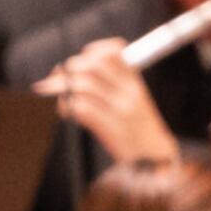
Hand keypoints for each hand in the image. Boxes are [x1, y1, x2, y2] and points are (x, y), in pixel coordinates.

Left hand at [35, 39, 181, 166]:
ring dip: (63, 88)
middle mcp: (129, 93)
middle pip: (93, 65)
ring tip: (56, 95)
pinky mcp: (111, 129)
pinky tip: (65, 111)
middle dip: (69, 69)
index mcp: (135, 82)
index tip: (81, 59)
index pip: (115, 50)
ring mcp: (121, 110)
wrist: (155, 160)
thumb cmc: (137, 131)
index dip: (94, 50)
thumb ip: (109, 85)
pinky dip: (68, 107)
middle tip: (57, 79)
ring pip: (84, 85)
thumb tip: (67, 72)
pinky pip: (82, 109)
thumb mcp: (133, 102)